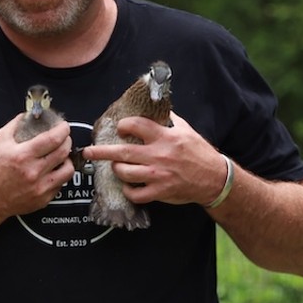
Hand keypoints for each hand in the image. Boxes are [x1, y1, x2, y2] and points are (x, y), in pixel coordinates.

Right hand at [0, 113, 75, 217]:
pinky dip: (59, 175)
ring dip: (67, 159)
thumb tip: (30, 115)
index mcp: (23, 155)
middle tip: (63, 138)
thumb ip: (15, 124)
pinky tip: (52, 170)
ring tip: (60, 156)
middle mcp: (33, 172)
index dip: (63, 129)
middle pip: (63, 152)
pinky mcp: (43, 199)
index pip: (53, 139)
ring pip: (68, 170)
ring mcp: (40, 187)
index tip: (64, 126)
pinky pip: (60, 184)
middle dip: (67, 140)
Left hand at [79, 111, 226, 205]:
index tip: (120, 128)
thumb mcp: (186, 130)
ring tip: (115, 168)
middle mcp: (159, 155)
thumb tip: (155, 108)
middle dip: (101, 152)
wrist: (214, 178)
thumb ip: (168, 120)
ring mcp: (158, 175)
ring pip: (125, 173)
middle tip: (88, 152)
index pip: (136, 126)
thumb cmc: (199, 152)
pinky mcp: (160, 192)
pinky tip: (129, 186)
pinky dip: (129, 191)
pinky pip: (136, 194)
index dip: (124, 126)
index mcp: (165, 137)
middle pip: (122, 152)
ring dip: (116, 170)